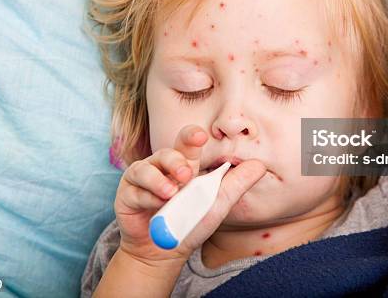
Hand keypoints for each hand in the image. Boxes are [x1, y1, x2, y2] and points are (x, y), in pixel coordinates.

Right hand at [114, 124, 265, 266]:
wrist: (164, 251)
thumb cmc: (190, 223)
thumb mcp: (217, 204)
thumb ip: (236, 184)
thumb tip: (260, 165)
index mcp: (184, 163)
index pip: (187, 142)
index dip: (192, 136)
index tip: (201, 137)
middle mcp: (162, 166)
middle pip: (167, 151)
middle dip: (176, 160)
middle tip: (187, 175)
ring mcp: (143, 178)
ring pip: (147, 168)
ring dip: (159, 180)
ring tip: (170, 194)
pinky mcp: (127, 193)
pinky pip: (135, 189)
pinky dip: (147, 197)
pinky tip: (155, 207)